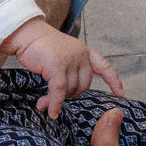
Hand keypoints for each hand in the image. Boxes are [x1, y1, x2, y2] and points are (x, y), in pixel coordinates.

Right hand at [3, 20, 123, 116]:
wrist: (25, 33)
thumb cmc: (39, 47)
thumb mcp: (59, 57)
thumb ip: (66, 72)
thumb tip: (62, 97)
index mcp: (83, 51)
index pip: (103, 66)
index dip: (112, 80)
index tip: (120, 93)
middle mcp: (80, 55)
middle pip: (84, 85)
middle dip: (70, 95)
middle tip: (55, 100)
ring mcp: (70, 59)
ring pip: (70, 89)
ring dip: (57, 100)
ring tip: (43, 104)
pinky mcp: (57, 65)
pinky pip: (59, 90)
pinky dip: (55, 103)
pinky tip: (51, 111)